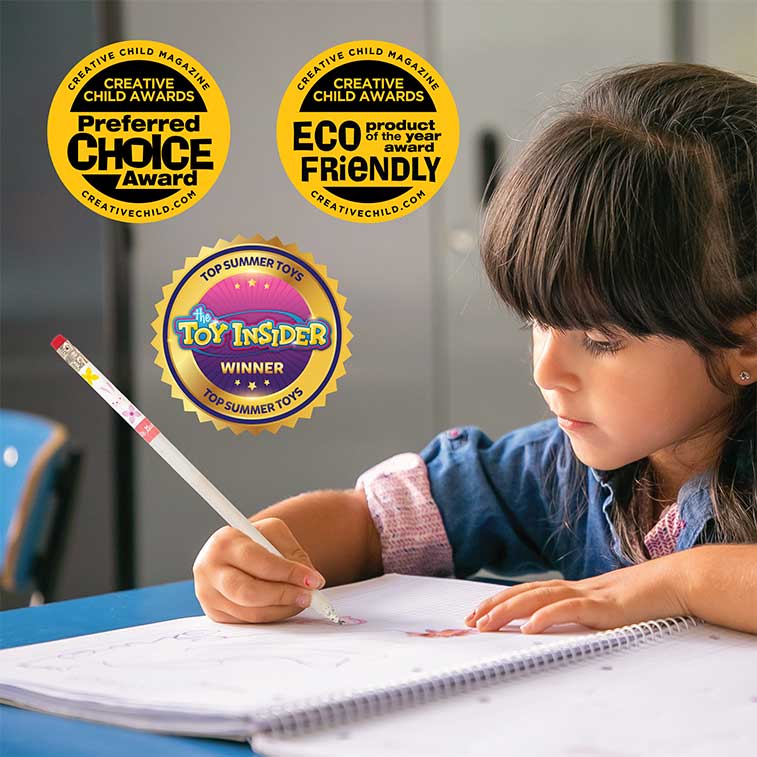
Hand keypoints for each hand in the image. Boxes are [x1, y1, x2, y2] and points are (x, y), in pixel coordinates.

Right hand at [193, 517, 325, 623]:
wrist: (235, 552)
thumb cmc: (257, 540)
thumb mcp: (274, 534)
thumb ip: (292, 554)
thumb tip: (310, 581)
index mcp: (224, 542)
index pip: (259, 562)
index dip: (288, 573)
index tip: (313, 579)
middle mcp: (210, 569)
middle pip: (249, 592)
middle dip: (284, 596)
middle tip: (310, 596)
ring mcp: (208, 594)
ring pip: (251, 612)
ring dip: (282, 609)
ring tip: (302, 600)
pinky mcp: (215, 613)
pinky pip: (248, 621)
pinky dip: (272, 615)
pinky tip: (285, 605)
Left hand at [464, 554, 690, 633]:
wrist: (670, 582)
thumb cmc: (640, 597)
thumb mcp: (603, 608)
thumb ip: (581, 612)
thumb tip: (556, 623)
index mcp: (570, 589)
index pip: (526, 593)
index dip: (499, 601)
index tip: (476, 613)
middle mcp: (572, 588)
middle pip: (524, 594)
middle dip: (494, 606)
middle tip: (470, 621)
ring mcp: (585, 594)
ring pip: (537, 599)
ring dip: (508, 611)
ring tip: (487, 623)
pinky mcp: (601, 605)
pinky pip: (567, 609)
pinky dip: (545, 616)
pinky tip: (528, 626)